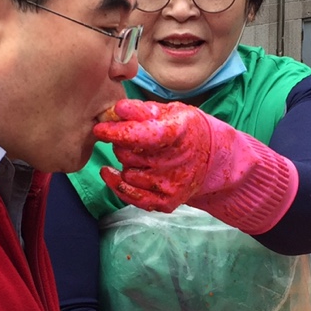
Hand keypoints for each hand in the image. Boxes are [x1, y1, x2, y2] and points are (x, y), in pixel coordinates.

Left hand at [96, 100, 214, 211]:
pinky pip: (131, 197)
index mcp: (179, 133)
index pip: (143, 135)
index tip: (100, 129)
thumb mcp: (170, 111)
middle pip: (129, 156)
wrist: (211, 158)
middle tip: (127, 139)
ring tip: (135, 155)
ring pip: (128, 175)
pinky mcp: (167, 202)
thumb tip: (118, 108)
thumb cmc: (185, 129)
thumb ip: (142, 109)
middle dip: (120, 145)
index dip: (118, 132)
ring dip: (125, 164)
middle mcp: (177, 162)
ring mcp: (172, 185)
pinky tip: (113, 173)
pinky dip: (118, 184)